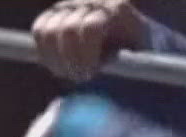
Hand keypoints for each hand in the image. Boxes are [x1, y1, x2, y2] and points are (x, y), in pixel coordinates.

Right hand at [32, 0, 147, 81]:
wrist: (134, 40)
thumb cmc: (143, 54)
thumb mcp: (145, 57)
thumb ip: (134, 64)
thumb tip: (115, 77)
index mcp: (118, 9)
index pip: (91, 28)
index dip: (86, 55)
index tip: (90, 75)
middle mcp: (93, 2)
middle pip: (67, 30)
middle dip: (70, 61)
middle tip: (80, 79)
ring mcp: (73, 5)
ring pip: (48, 29)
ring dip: (55, 59)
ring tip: (69, 74)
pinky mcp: (57, 13)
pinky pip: (39, 29)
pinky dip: (44, 52)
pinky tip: (58, 67)